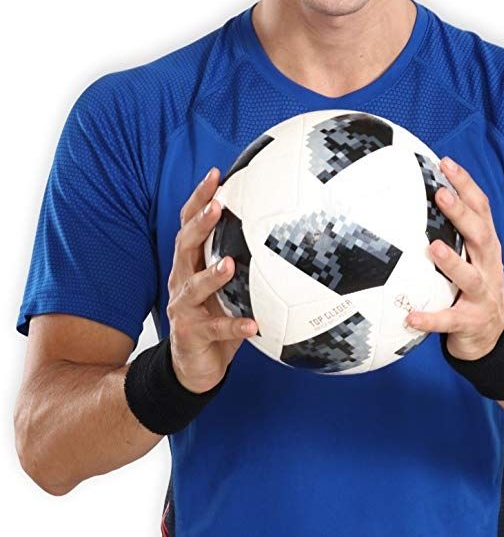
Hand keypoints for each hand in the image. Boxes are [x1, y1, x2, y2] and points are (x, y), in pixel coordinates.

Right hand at [166, 167, 257, 392]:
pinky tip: (252, 324)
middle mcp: (182, 278)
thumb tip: (286, 228)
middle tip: (218, 206)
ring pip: (193, 286)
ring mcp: (183, 307)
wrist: (194, 365)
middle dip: (201, 224)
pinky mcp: (191, 333)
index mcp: (191, 262)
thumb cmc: (217, 315)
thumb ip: (247, 260)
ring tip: (229, 264)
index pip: (190, 223)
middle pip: (185, 244)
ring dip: (212, 274)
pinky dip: (234, 325)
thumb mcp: (231, 284)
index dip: (199, 198)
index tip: (216, 174)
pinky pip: (215, 328)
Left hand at [407, 157, 503, 360]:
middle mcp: (487, 266)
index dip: (466, 185)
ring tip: (432, 248)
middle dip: (461, 214)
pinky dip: (431, 318)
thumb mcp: (469, 255)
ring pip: (470, 277)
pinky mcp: (470, 322)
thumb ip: (452, 229)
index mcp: (485, 246)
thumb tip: (417, 193)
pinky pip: (449, 320)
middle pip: (480, 235)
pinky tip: (410, 316)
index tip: (445, 163)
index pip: (481, 209)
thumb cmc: (472, 286)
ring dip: (452, 262)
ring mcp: (482, 295)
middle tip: (440, 195)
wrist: (492, 337)